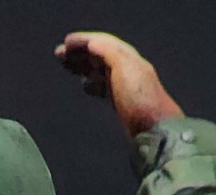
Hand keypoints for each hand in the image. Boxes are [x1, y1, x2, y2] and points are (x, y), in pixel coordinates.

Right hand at [56, 31, 183, 138]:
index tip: (66, 43)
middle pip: (100, 56)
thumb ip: (109, 54)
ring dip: (83, 67)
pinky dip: (93, 82)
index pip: (103, 43)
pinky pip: (104, 86)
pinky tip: (85, 86)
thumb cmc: (142, 101)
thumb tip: (93, 44)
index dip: (83, 41)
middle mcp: (128, 70)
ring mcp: (126, 87)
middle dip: (80, 53)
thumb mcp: (125, 69)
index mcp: (128, 59)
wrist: (156, 131)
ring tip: (67, 67)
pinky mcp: (124, 104)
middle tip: (60, 54)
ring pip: (100, 70)